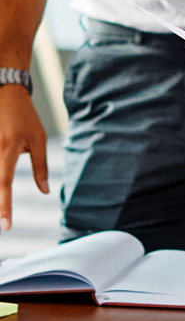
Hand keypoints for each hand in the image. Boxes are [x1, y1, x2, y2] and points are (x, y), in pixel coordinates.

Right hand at [0, 86, 48, 230]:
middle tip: (3, 226)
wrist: (7, 94)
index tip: (6, 226)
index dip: (4, 206)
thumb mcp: (39, 139)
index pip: (4, 183)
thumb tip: (45, 191)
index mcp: (7, 150)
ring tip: (1, 212)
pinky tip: (1, 190)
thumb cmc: (26, 118)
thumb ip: (40, 166)